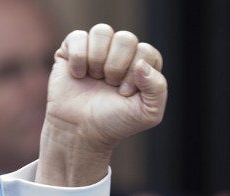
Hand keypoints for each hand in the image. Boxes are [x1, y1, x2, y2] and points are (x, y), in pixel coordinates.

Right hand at [36, 24, 166, 186]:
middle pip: (126, 38)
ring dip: (98, 59)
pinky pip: (78, 36)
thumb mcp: (148, 113)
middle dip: (117, 66)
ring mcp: (97, 50)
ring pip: (102, 31)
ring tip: (95, 78)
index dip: (135, 73)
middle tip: (110, 85)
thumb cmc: (116, 121)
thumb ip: (157, 88)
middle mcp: (122, 54)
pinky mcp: (72, 49)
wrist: (81, 130)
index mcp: (143, 66)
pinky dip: (78, 58)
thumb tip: (142, 64)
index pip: (147, 52)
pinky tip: (78, 75)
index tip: (125, 93)